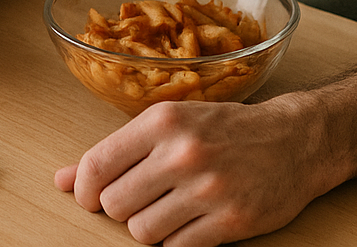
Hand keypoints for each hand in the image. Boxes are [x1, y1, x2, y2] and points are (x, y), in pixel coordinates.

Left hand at [55, 98, 324, 245]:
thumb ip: (113, 153)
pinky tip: (187, 223)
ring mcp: (209, 189)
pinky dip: (175, 242)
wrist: (295, 140)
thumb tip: (60, 180)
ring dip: (147, 228)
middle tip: (137, 201)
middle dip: (119, 209)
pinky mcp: (232, 221)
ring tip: (165, 211)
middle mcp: (183, 153)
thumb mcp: (167, 125)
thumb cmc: (223, 130)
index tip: (88, 197)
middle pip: (115, 204)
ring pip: (142, 231)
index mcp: (161, 122)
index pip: (97, 165)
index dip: (83, 189)